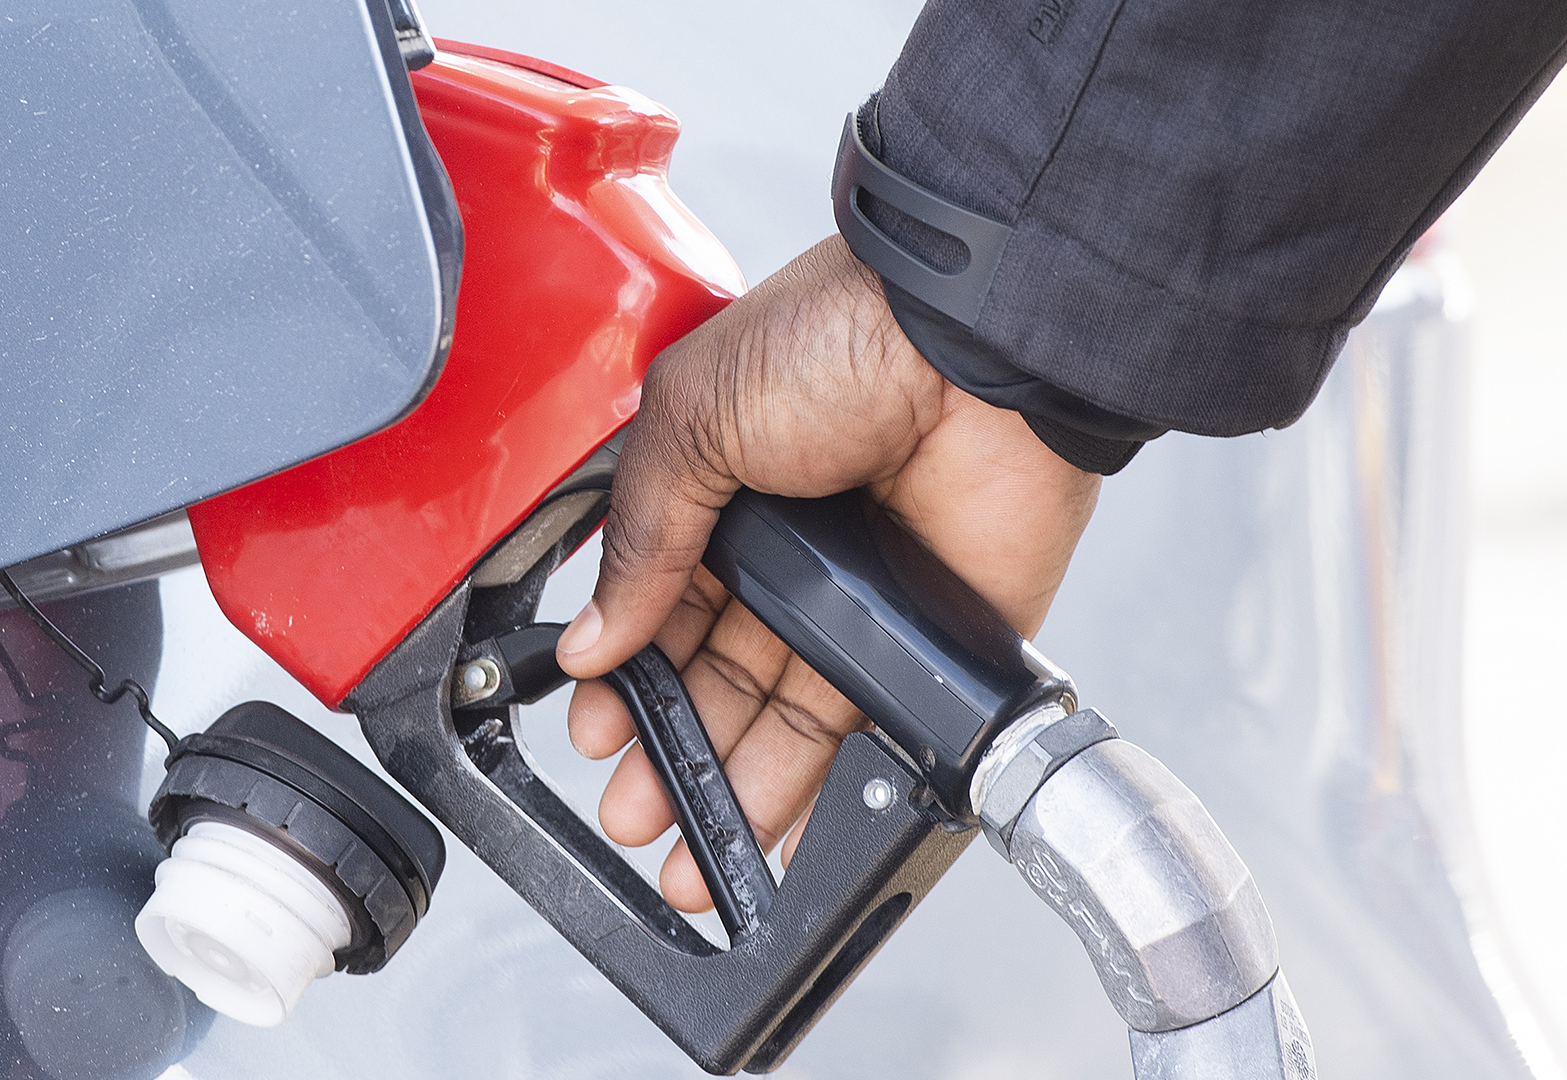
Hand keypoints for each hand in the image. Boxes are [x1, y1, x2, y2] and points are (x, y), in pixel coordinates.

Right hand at [554, 235, 1100, 912]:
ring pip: (783, 720)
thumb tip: (591, 639)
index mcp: (718, 495)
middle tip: (636, 813)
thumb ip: (639, 538)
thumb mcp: (690, 419)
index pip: (655, 610)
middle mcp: (786, 554)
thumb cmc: (839, 338)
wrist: (975, 345)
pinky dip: (830, 788)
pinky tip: (778, 834)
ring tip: (690, 856)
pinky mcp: (928, 640)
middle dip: (669, 752)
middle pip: (714, 680)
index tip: (596, 731)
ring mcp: (857, 601)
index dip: (623, 677)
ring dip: (733, 789)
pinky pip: (871, 728)